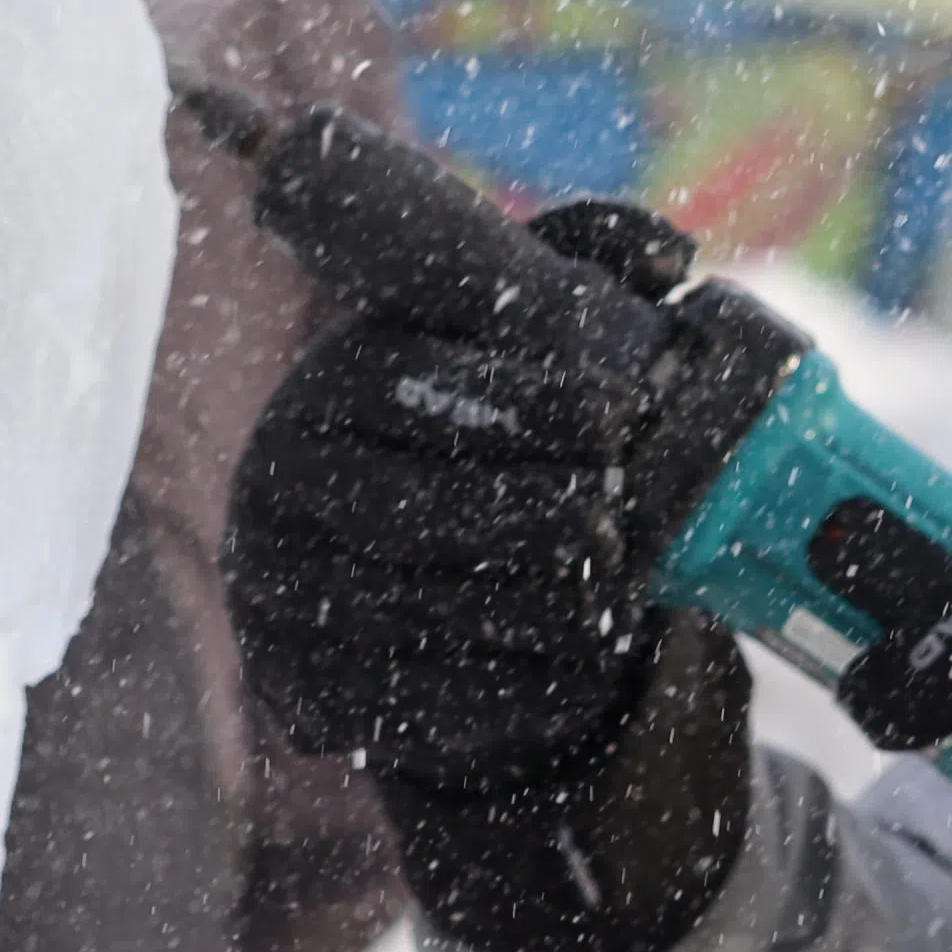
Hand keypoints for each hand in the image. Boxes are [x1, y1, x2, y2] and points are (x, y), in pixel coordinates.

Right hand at [223, 203, 752, 951]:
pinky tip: (584, 663)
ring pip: (416, 610)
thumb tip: (669, 250)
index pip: (408, 386)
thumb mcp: (530, 335)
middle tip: (618, 519)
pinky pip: (419, 702)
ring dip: (532, 605)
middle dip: (532, 514)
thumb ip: (589, 262)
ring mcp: (285, 597)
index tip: (613, 417)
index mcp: (329, 387)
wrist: (444, 579)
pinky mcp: (315, 692)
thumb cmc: (501, 436)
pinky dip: (513, 688)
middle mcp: (281, 487)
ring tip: (617, 589)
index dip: (520, 403)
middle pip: (411, 508)